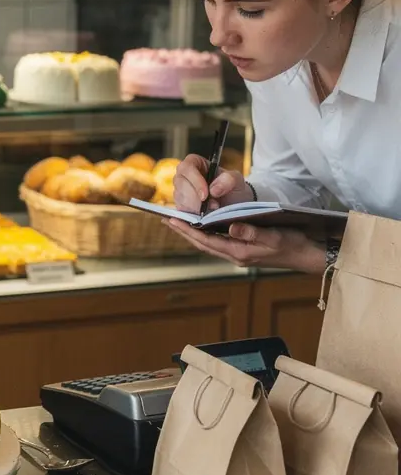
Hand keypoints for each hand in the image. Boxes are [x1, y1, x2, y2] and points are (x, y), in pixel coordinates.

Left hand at [162, 219, 325, 272]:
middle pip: (203, 243)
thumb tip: (231, 227)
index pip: (207, 241)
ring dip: (193, 233)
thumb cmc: (293, 244)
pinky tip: (201, 227)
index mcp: (240, 253)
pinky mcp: (243, 250)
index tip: (173, 220)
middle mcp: (235, 255)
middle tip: (167, 219)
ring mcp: (239, 254)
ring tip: (178, 222)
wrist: (308, 255)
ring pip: (209, 243)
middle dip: (184, 231)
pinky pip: (218, 242)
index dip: (189, 230)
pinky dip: (206, 234)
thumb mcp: (274, 236)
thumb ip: (252, 232)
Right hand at [173, 154, 254, 212]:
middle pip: (180, 184)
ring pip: (180, 199)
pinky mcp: (180, 206)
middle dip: (196, 199)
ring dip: (196, 208)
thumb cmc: (233, 188)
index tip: (205, 195)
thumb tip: (213, 190)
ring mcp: (180, 191)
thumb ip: (228, 179)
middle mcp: (183, 176)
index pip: (187, 168)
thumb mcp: (236, 180)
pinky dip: (193, 216)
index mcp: (195, 163)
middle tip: (213, 206)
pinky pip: (181, 211)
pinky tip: (205, 217)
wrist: (234, 204)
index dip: (194, 181)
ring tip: (212, 211)